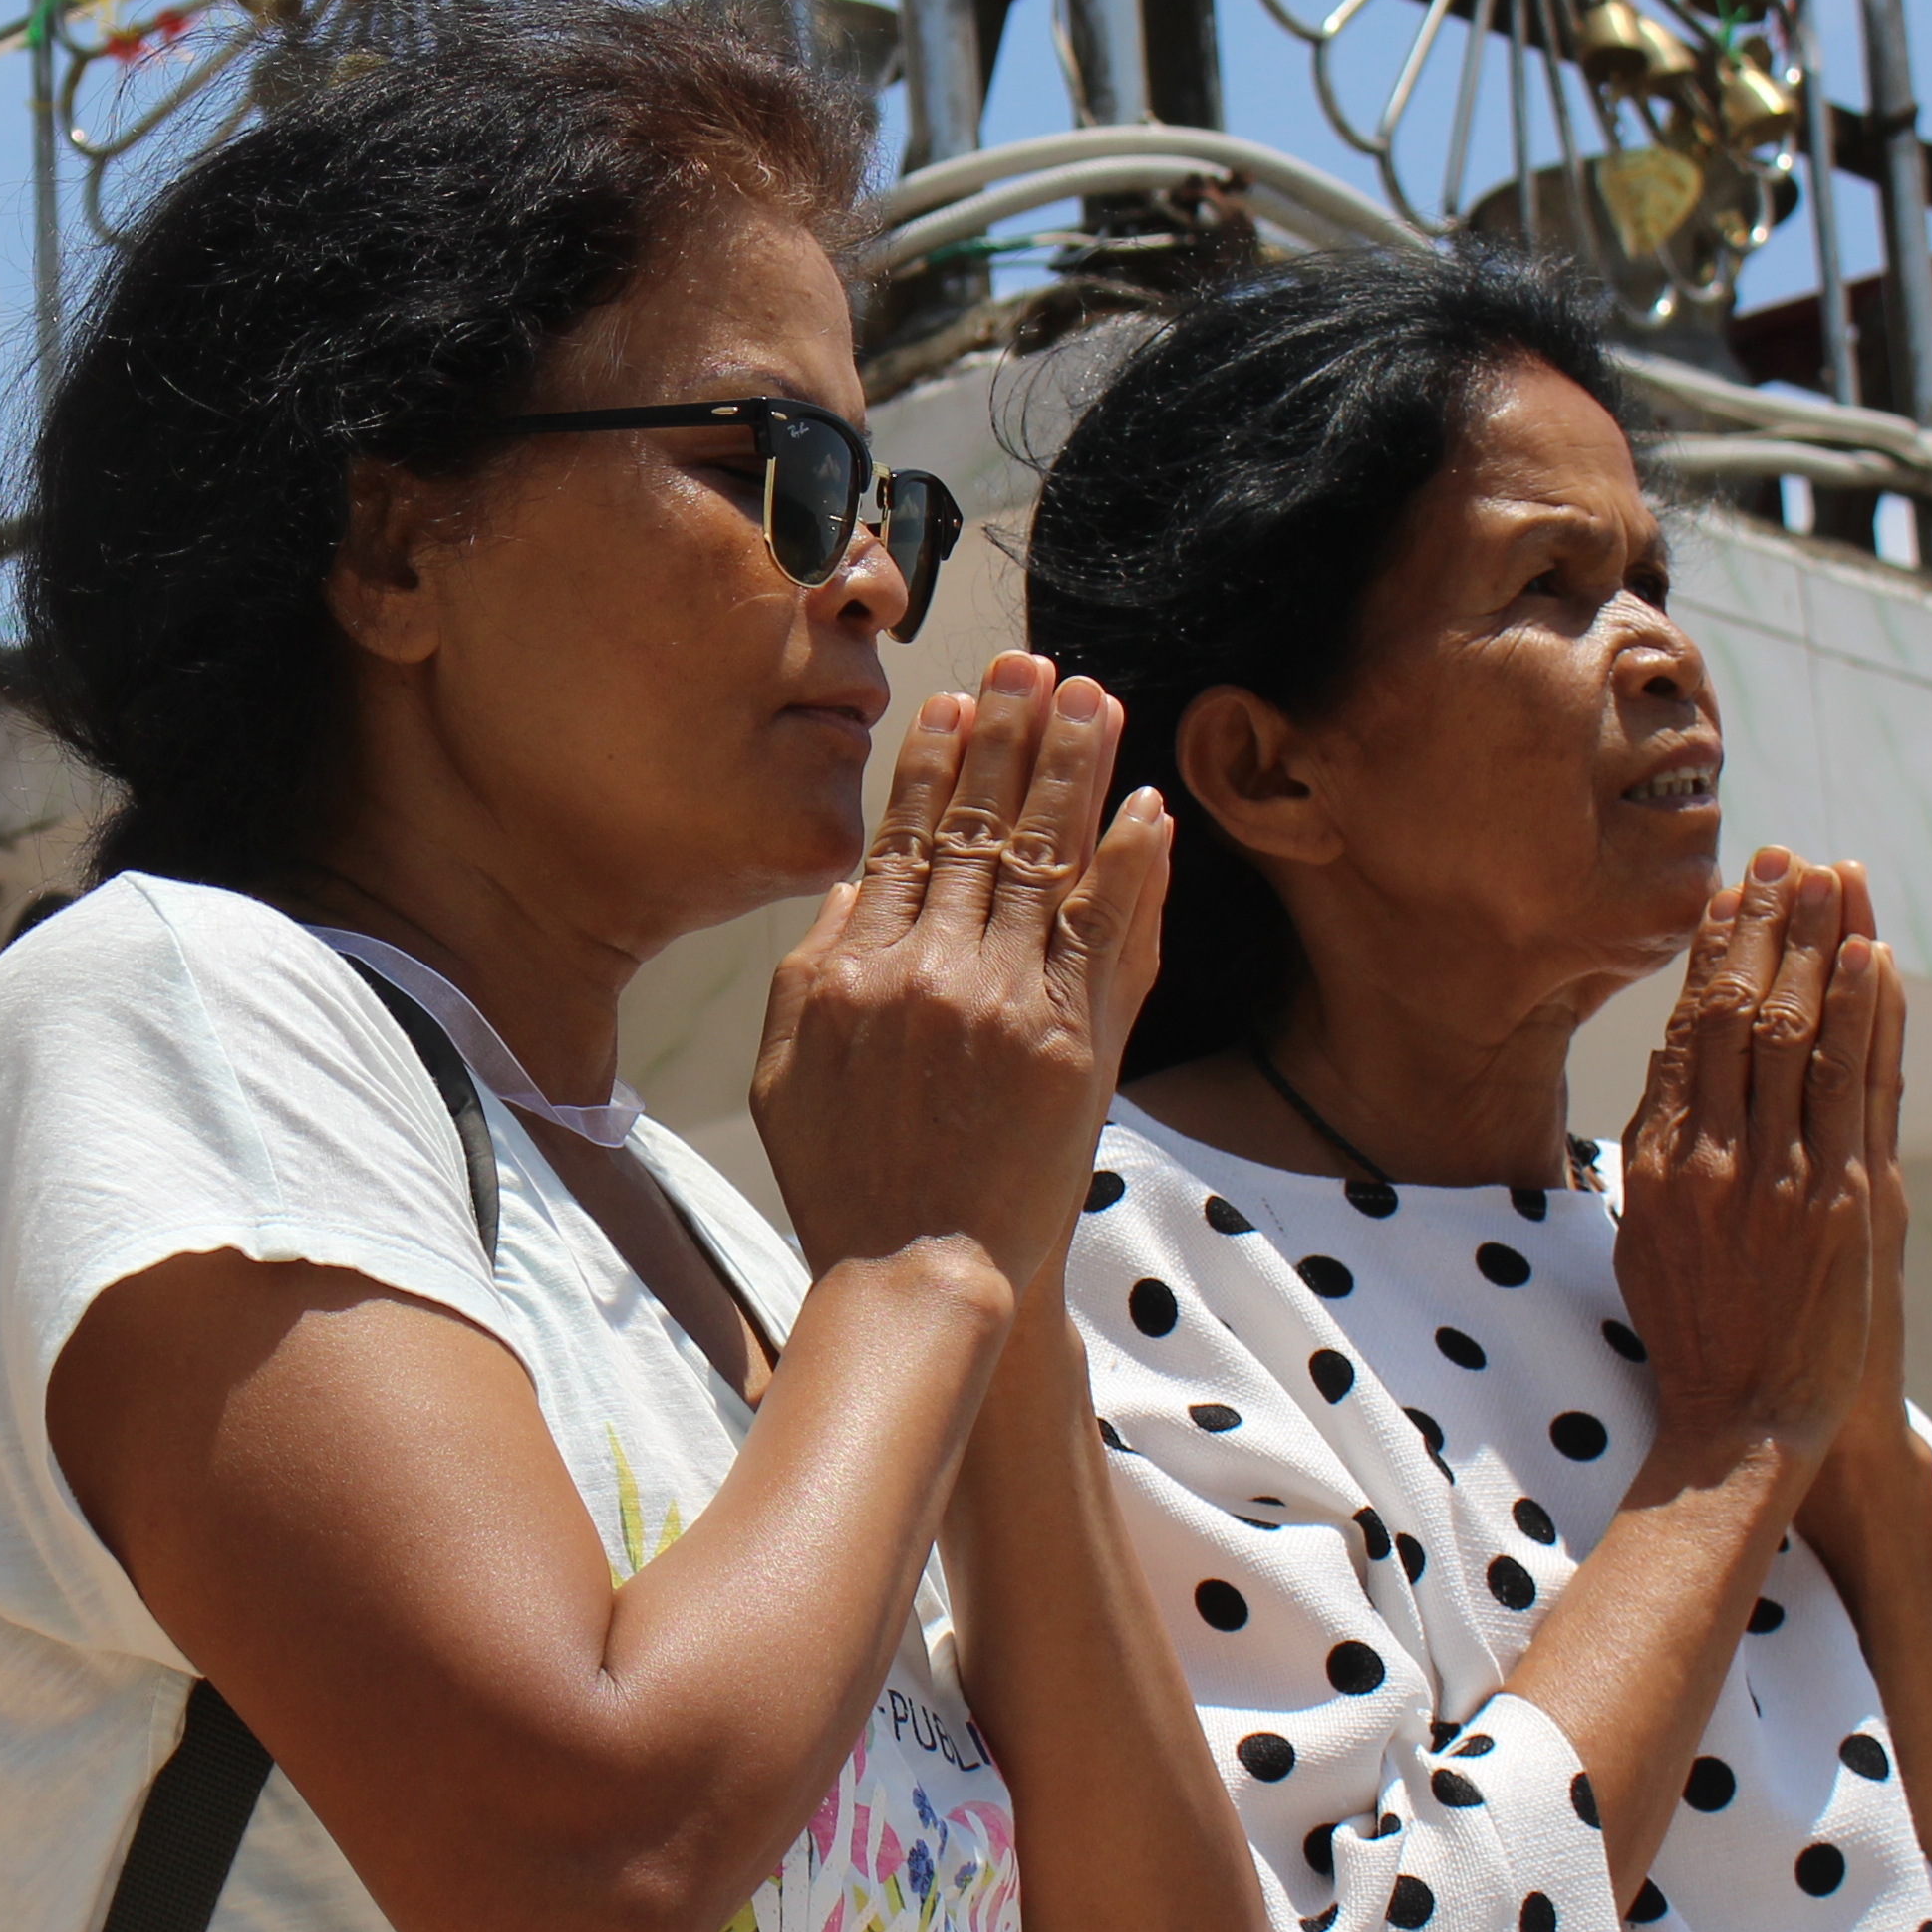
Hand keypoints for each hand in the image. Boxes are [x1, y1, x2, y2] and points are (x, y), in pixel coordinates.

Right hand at [752, 656, 1173, 1293]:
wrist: (915, 1270)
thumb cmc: (843, 1180)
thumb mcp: (787, 1067)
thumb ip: (815, 966)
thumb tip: (855, 881)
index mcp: (853, 966)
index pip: (904, 835)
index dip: (937, 762)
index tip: (960, 699)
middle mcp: (926, 969)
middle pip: (978, 826)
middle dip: (1011, 735)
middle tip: (1036, 661)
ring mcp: (1000, 1001)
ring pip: (1041, 858)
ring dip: (1072, 771)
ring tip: (1095, 699)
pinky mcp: (1065, 1041)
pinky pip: (1101, 933)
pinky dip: (1125, 866)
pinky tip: (1144, 807)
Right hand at [1613, 847, 1900, 1477]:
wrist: (1745, 1417)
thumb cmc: (1695, 1330)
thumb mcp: (1646, 1234)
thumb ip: (1659, 1154)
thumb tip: (1669, 1083)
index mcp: (1659, 1159)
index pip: (1688, 1028)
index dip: (1711, 952)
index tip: (1729, 893)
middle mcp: (1713, 1155)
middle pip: (1740, 1012)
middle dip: (1765, 926)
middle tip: (1784, 858)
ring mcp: (1780, 1175)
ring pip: (1797, 1034)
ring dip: (1818, 947)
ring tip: (1833, 879)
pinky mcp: (1842, 1201)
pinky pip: (1855, 1087)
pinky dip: (1864, 1015)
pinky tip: (1871, 961)